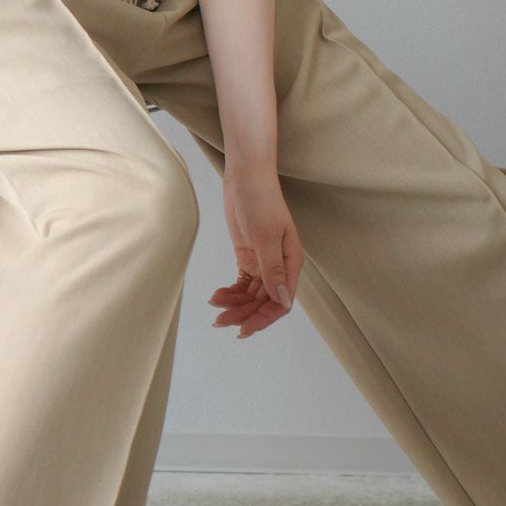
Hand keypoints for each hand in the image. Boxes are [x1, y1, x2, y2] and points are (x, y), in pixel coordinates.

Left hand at [209, 167, 304, 338]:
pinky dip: (230, 291)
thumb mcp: (265, 235)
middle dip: (244, 313)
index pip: (281, 302)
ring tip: (215, 309)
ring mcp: (262, 262)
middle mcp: (279, 266)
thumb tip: (282, 301)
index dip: (264, 319)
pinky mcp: (248, 256)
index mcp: (290, 263)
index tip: (244, 329)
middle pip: (264, 302)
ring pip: (251, 295)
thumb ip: (272, 269)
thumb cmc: (261, 199)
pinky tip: (217, 295)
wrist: (246, 176)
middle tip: (220, 320)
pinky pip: (241, 283)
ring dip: (235, 304)